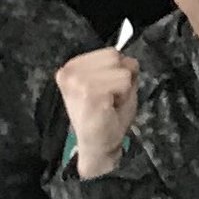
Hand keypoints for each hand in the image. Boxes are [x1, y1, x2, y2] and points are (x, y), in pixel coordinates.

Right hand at [56, 48, 138, 177]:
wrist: (98, 146)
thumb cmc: (107, 114)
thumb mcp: (114, 81)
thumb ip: (120, 64)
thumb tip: (128, 58)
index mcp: (72, 66)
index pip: (112, 52)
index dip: (119, 71)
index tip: (108, 90)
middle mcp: (70, 70)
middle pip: (117, 57)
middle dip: (122, 77)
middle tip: (110, 98)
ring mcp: (78, 81)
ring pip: (123, 70)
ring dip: (124, 88)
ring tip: (110, 102)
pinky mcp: (88, 92)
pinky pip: (124, 82)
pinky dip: (124, 95)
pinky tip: (110, 108)